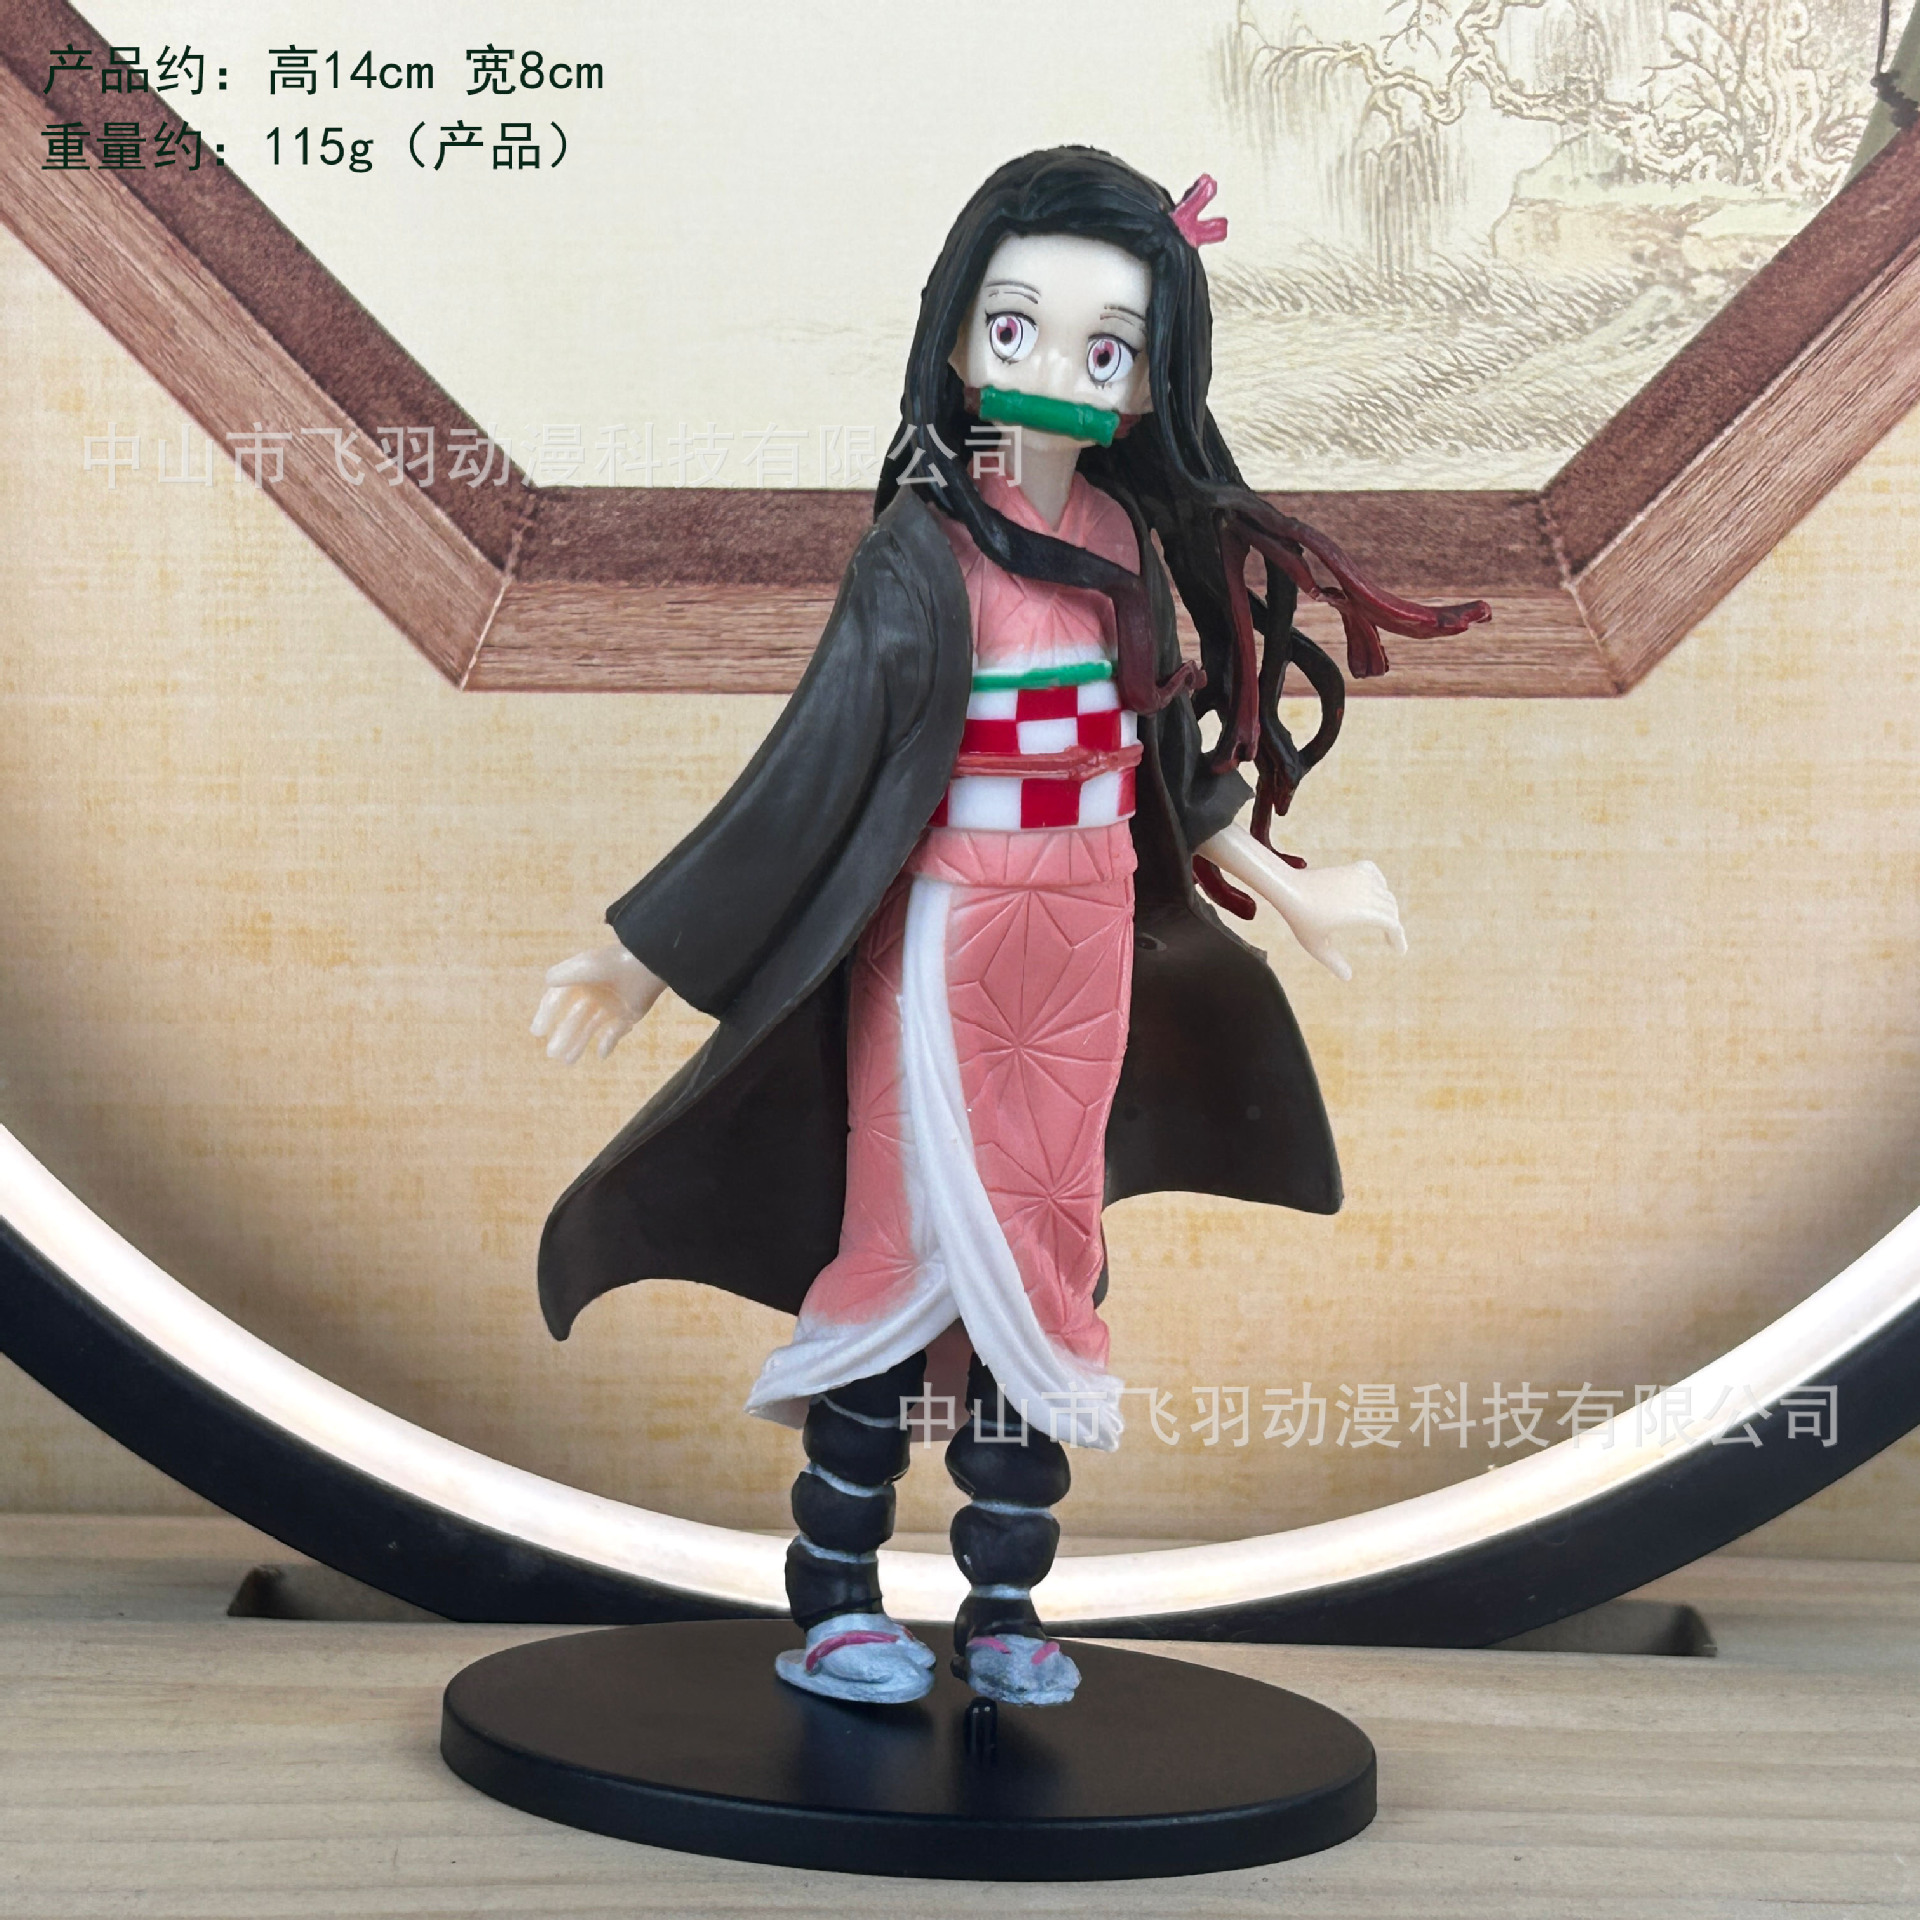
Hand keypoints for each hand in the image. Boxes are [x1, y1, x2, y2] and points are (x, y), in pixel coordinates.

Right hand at [531, 944, 665, 1063]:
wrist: (649, 966)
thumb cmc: (615, 963)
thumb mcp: (586, 966)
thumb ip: (564, 974)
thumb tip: (547, 981)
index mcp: (581, 979)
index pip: (558, 999)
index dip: (547, 1014)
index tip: (538, 1031)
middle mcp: (595, 993)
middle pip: (574, 1018)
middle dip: (563, 1035)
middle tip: (551, 1054)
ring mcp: (612, 1004)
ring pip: (591, 1027)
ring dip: (579, 1043)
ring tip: (567, 1062)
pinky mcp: (628, 1014)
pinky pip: (615, 1031)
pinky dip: (608, 1043)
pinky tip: (601, 1054)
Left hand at [1196, 824, 1406, 982]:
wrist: (1289, 888)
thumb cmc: (1301, 919)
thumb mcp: (1316, 945)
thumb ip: (1333, 962)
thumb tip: (1347, 977)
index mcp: (1363, 913)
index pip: (1392, 924)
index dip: (1399, 938)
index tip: (1399, 951)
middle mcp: (1366, 893)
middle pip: (1390, 909)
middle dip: (1392, 925)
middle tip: (1390, 939)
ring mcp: (1359, 878)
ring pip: (1384, 892)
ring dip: (1386, 906)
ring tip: (1382, 921)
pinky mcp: (1351, 869)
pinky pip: (1374, 873)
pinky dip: (1379, 883)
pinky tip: (1375, 891)